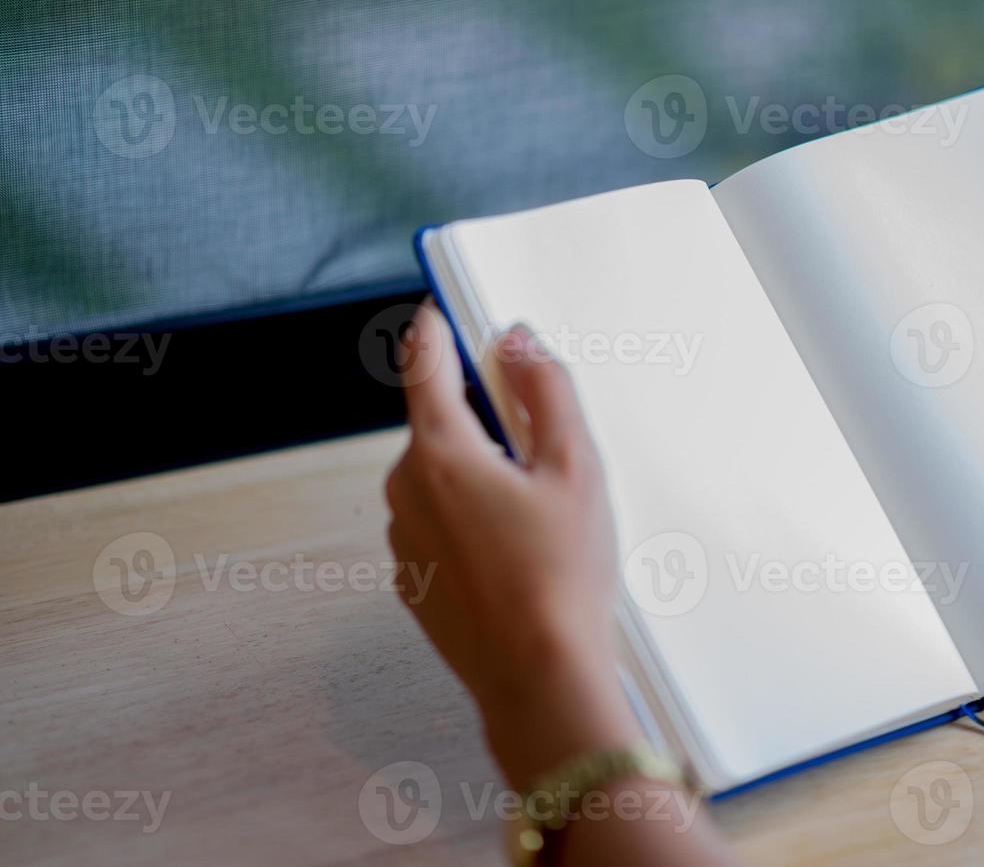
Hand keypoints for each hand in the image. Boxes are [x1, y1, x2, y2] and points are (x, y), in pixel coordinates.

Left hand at [384, 301, 640, 786]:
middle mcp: (407, 490)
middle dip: (486, 420)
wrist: (539, 678)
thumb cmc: (560, 578)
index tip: (446, 309)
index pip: (423, 363)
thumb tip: (519, 342)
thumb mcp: (574, 466)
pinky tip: (521, 552)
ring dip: (482, 476)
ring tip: (540, 515)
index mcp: (439, 453)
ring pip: (443, 478)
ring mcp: (407, 539)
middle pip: (441, 424)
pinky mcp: (417, 580)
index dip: (438, 328)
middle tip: (543, 448)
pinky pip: (442, 525)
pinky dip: (474, 522)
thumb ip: (545, 390)